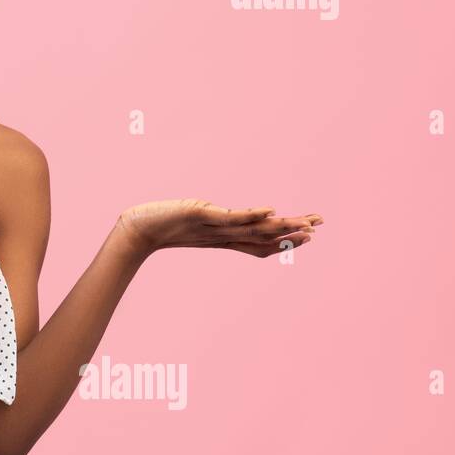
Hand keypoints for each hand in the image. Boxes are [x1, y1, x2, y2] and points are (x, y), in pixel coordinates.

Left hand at [116, 199, 321, 257]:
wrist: (135, 229)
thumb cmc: (160, 224)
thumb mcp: (191, 223)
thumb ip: (209, 222)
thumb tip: (218, 215)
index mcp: (222, 238)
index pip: (260, 243)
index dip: (285, 240)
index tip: (310, 233)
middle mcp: (221, 236)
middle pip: (263, 238)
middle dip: (292, 233)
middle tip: (319, 227)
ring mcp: (212, 228)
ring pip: (253, 230)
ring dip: (281, 226)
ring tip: (306, 223)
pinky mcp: (200, 216)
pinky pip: (229, 217)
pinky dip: (251, 214)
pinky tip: (270, 210)